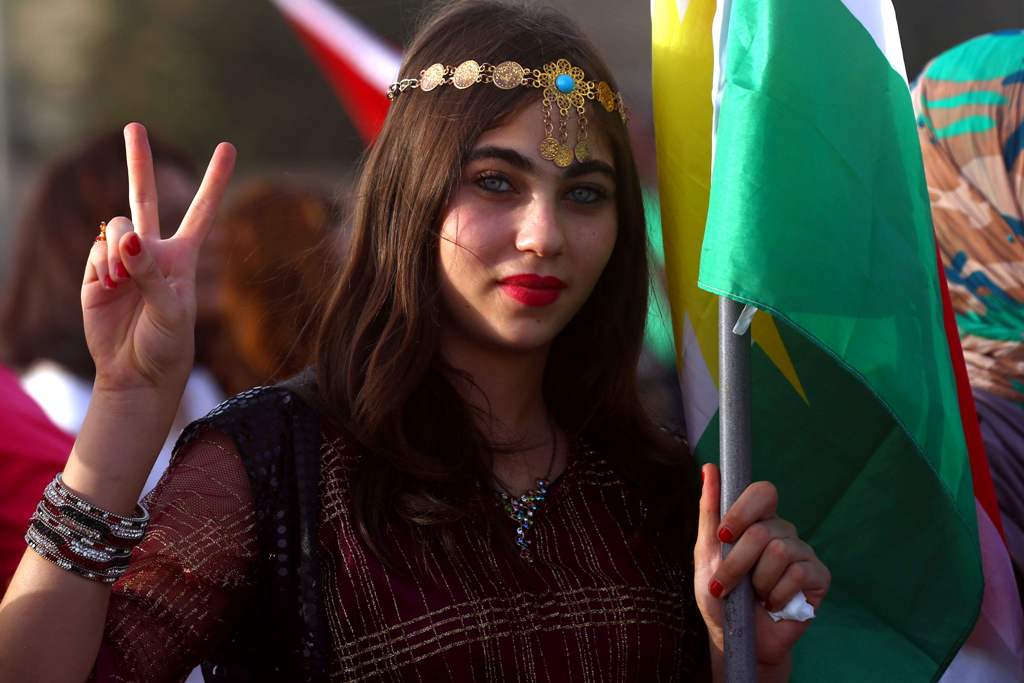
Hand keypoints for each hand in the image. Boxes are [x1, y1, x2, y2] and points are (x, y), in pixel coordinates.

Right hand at [82, 123, 234, 394]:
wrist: (136, 371)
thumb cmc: (167, 343)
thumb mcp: (171, 310)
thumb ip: (150, 272)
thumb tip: (126, 237)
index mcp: (183, 256)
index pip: (202, 210)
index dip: (215, 179)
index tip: (228, 146)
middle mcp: (152, 250)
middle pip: (145, 196)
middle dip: (138, 162)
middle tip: (133, 126)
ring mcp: (122, 259)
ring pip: (116, 226)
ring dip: (118, 250)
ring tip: (123, 283)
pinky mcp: (95, 272)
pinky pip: (96, 251)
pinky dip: (102, 267)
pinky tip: (108, 288)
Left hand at [694, 464, 829, 675]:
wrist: (738, 639)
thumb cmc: (721, 596)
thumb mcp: (705, 554)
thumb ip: (710, 511)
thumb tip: (710, 467)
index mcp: (758, 521)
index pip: (763, 492)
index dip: (743, 509)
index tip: (724, 534)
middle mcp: (783, 532)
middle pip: (763, 528)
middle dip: (737, 560)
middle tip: (726, 584)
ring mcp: (803, 553)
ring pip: (779, 551)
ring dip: (756, 581)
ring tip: (753, 595)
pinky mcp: (818, 577)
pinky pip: (798, 573)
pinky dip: (777, 594)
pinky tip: (772, 604)